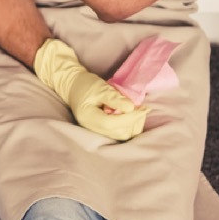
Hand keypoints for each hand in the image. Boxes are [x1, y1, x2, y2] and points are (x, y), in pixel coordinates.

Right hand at [33, 38, 148, 141]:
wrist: (74, 86)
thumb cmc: (85, 84)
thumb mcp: (100, 87)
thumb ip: (114, 98)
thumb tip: (131, 108)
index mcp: (88, 117)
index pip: (111, 124)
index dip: (130, 118)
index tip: (144, 108)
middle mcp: (92, 128)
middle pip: (119, 133)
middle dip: (134, 121)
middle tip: (142, 107)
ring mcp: (98, 130)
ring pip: (122, 135)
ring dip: (134, 124)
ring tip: (138, 109)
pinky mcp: (103, 129)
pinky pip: (120, 131)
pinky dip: (130, 124)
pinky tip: (132, 114)